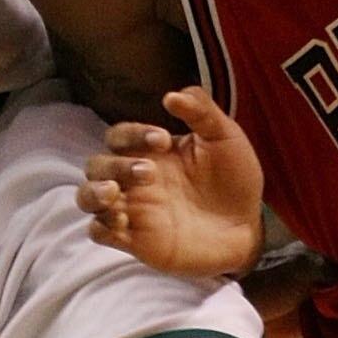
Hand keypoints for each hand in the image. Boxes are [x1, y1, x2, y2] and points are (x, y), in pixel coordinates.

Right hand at [79, 85, 265, 278]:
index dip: (132, 134)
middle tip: (149, 172)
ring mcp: (134, 210)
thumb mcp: (225, 137)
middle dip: (116, 166)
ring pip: (87, 197)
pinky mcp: (136, 241)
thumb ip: (201, 110)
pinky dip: (102, 227)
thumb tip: (172, 96)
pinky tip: (122, 223)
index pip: (120, 136)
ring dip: (93, 193)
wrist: (249, 226)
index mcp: (151, 152)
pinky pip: (99, 233)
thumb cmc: (235, 178)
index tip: (162, 140)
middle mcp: (136, 180)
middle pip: (97, 165)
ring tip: (113, 194)